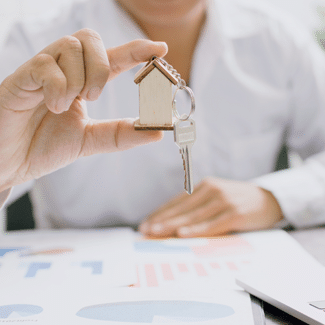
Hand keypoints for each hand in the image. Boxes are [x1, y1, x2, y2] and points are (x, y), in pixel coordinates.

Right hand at [0, 29, 167, 191]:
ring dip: (79, 78)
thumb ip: (121, 134)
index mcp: (82, 83)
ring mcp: (42, 71)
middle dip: (102, 66)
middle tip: (93, 96)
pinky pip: (45, 64)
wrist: (12, 162)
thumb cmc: (46, 147)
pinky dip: (57, 86)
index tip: (160, 49)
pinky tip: (53, 106)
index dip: (136, 50)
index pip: (113, 58)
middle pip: (91, 38)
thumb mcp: (91, 141)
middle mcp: (63, 71)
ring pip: (71, 46)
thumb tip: (157, 131)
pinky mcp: (21, 77)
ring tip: (67, 106)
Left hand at [139, 177, 283, 236]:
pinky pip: (212, 224)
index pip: (177, 201)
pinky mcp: (235, 212)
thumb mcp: (217, 198)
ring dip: (172, 225)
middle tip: (144, 229)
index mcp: (205, 186)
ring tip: (155, 232)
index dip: (160, 212)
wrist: (270, 199)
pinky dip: (196, 229)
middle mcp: (212, 190)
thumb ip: (199, 207)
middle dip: (161, 220)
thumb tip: (175, 224)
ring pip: (193, 216)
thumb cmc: (238, 201)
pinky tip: (183, 234)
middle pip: (182, 208)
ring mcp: (224, 201)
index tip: (145, 223)